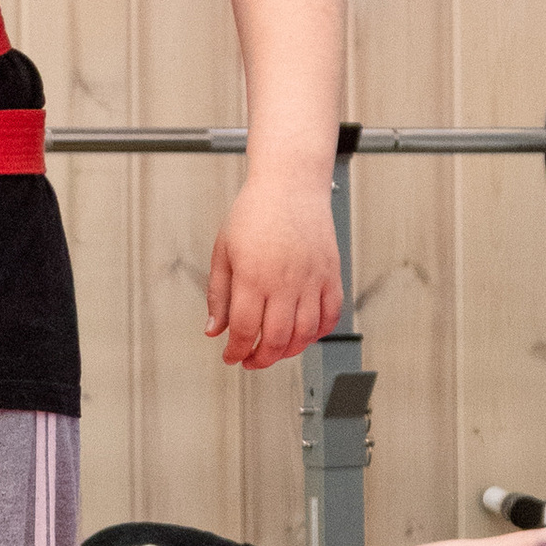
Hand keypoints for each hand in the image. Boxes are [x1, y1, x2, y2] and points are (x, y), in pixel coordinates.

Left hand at [207, 175, 343, 369]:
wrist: (290, 184)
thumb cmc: (255, 211)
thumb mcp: (223, 251)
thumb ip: (218, 294)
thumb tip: (214, 329)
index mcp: (254, 275)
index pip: (245, 330)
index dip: (236, 351)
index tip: (231, 356)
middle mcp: (286, 281)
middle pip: (277, 339)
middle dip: (261, 359)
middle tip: (251, 360)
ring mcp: (312, 279)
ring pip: (305, 334)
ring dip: (289, 351)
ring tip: (275, 350)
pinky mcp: (331, 274)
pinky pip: (331, 315)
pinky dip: (319, 333)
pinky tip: (304, 334)